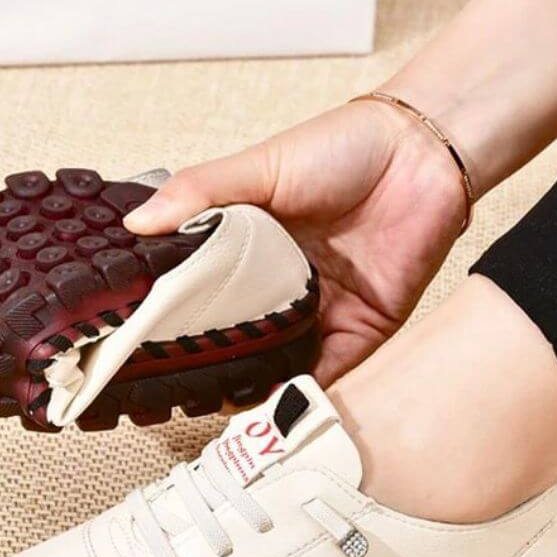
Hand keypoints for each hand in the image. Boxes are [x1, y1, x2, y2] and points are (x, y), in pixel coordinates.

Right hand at [124, 100, 466, 384]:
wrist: (421, 152)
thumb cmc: (341, 148)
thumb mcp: (259, 166)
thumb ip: (199, 193)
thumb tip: (135, 222)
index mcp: (250, 250)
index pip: (204, 295)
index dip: (176, 322)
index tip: (143, 348)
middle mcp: (282, 288)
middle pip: (238, 339)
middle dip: (210, 365)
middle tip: (173, 391)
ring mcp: (320, 313)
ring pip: (279, 364)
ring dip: (251, 388)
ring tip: (214, 409)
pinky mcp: (361, 331)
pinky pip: (329, 373)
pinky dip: (303, 393)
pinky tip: (273, 407)